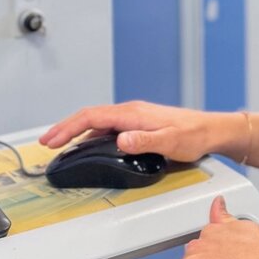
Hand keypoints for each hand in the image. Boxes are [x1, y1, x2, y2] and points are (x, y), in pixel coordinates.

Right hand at [39, 101, 231, 162]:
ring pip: (97, 122)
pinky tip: (88, 146)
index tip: (51, 139)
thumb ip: (145, 141)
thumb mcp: (170, 141)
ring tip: (60, 146)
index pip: (92, 117)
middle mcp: (131, 112)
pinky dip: (91, 135)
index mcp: (133, 114)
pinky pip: (108, 128)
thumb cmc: (194, 135)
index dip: (68, 128)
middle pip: (90, 117)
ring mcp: (134, 118)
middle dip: (65, 129)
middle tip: (46, 143)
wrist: (212, 130)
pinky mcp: (139, 125)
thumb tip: (121, 140)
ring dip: (76, 132)